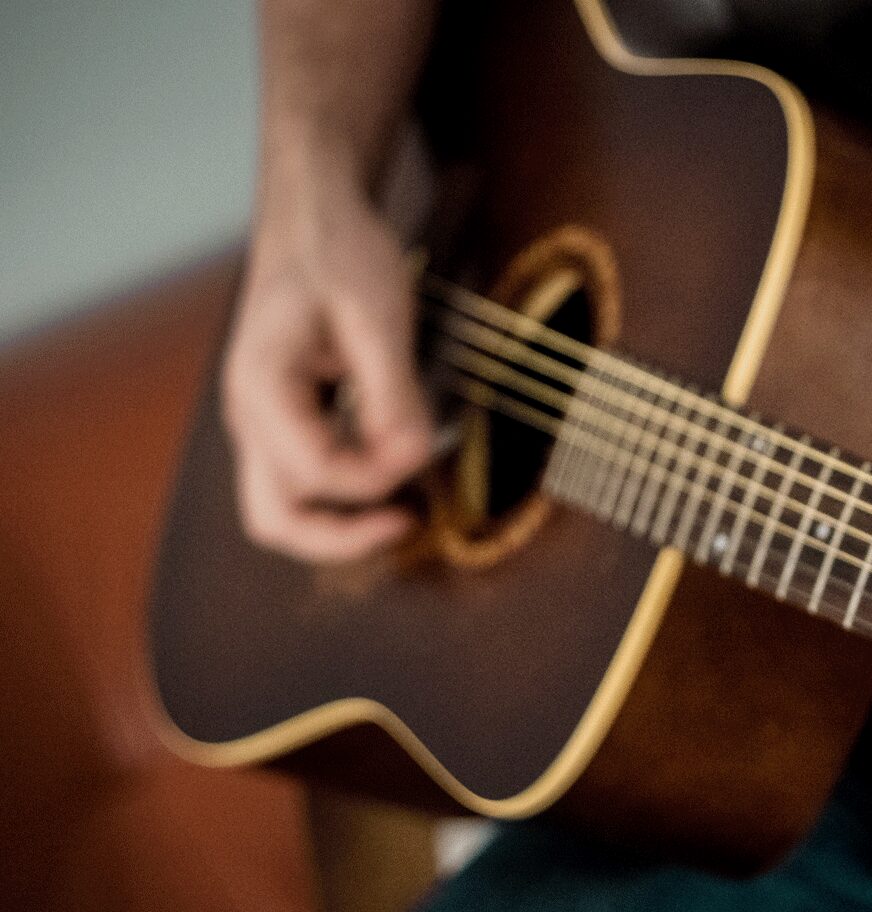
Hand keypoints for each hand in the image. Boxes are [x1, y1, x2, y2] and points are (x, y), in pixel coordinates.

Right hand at [222, 172, 433, 562]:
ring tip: (404, 507)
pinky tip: (391, 471)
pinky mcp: (285, 421)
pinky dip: (344, 494)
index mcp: (261, 388)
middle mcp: (249, 416)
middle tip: (408, 522)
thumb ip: (393, 392)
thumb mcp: (377, 315)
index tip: (424, 448)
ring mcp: (262, 423)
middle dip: (343, 537)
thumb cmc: (338, 252)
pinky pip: (303, 481)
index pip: (317, 474)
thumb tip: (413, 458)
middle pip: (275, 520)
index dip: (378, 477)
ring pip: (284, 509)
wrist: (313, 215)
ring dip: (342, 522)